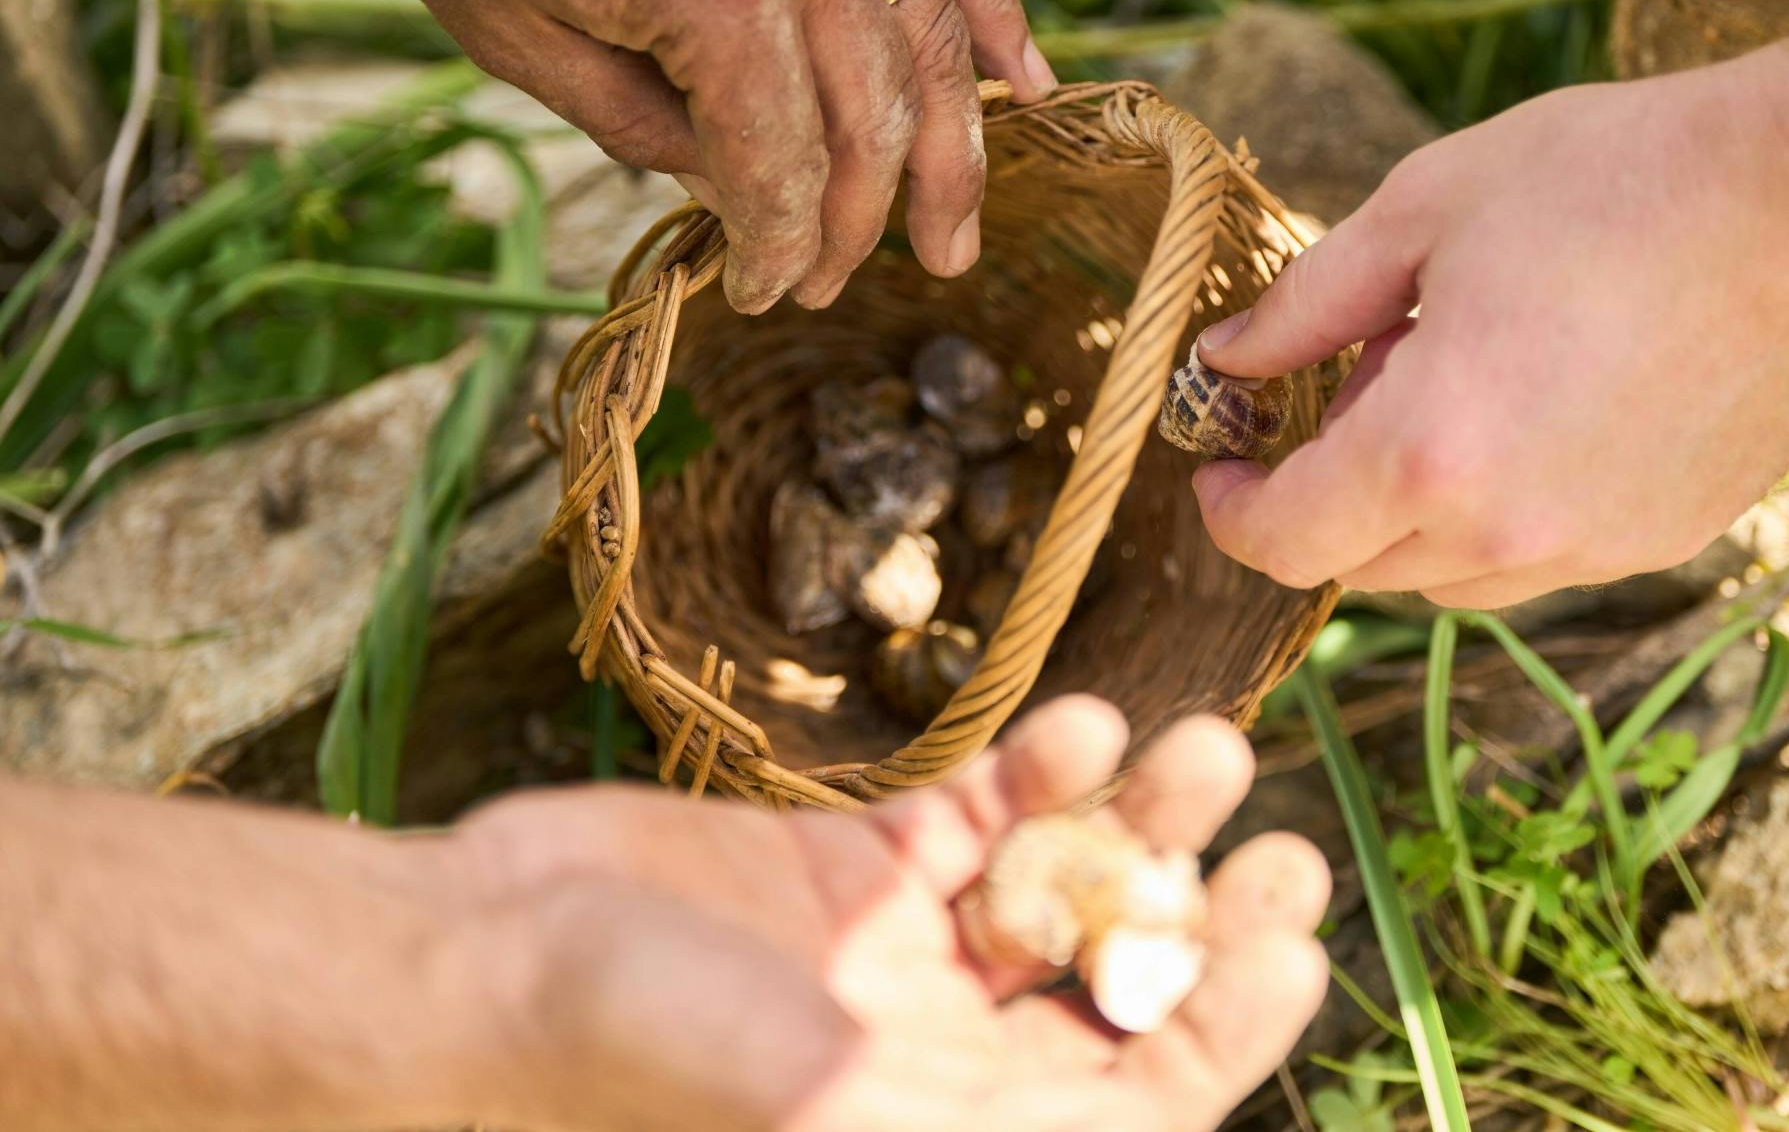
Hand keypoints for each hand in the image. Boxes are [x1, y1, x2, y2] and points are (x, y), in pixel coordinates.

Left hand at [349, 0, 1057, 312]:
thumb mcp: (509, 30)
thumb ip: (634, 126)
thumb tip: (727, 192)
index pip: (781, 166)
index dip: (778, 249)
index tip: (759, 295)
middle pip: (871, 120)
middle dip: (855, 224)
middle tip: (829, 284)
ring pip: (932, 39)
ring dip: (954, 154)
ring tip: (955, 239)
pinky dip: (993, 9)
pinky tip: (1026, 83)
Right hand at [449, 697, 1330, 1131]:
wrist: (470, 965)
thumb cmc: (606, 1053)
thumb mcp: (770, 1091)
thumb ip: (879, 1091)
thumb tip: (1081, 1113)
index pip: (1134, 1105)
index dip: (1225, 1034)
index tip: (1288, 947)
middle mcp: (943, 1062)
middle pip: (1118, 993)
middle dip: (1204, 921)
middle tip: (1280, 848)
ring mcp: (898, 963)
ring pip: (1060, 894)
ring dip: (1136, 826)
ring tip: (1206, 748)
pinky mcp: (847, 876)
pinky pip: (972, 822)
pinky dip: (1035, 774)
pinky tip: (1082, 726)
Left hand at [1191, 33, 1788, 607]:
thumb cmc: (1609, 180)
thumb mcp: (1421, 209)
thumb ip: (1306, 306)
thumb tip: (1226, 361)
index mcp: (1429, 452)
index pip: (1285, 544)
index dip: (1233, 513)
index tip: (1223, 465)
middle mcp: (1510, 529)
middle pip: (1361, 565)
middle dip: (1328, 491)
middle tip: (1365, 373)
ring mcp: (1597, 546)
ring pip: (1450, 575)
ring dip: (1415, 510)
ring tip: (1460, 379)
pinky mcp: (1663, 539)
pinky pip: (1542, 559)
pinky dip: (1502, 512)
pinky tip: (1537, 408)